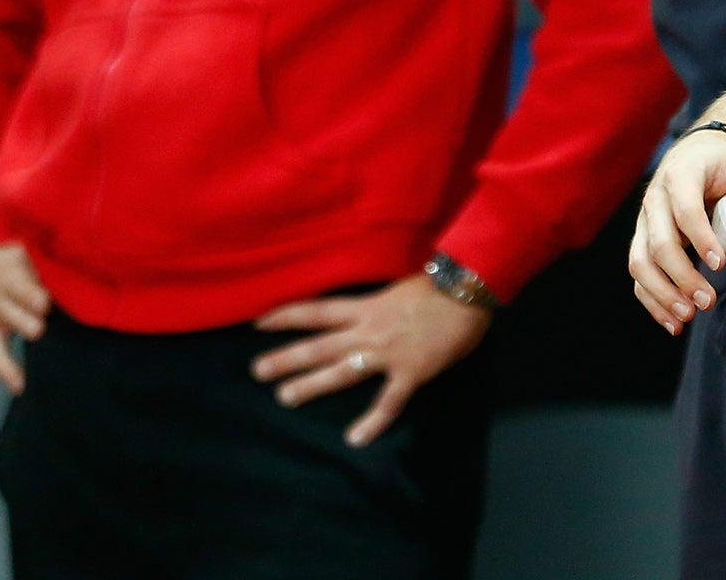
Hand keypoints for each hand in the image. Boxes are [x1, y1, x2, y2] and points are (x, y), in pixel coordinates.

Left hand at [251, 273, 491, 446]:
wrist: (468, 291)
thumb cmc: (439, 286)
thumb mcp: (399, 288)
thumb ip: (378, 304)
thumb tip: (366, 311)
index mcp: (366, 307)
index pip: (317, 311)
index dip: (286, 316)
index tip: (259, 322)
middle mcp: (369, 330)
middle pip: (319, 345)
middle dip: (287, 358)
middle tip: (257, 371)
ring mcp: (387, 354)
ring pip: (342, 372)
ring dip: (312, 385)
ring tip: (285, 397)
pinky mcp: (410, 373)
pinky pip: (388, 402)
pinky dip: (372, 422)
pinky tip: (354, 439)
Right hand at [628, 129, 725, 333]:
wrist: (692, 157)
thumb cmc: (719, 163)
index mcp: (679, 177)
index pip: (685, 210)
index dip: (700, 237)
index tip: (720, 264)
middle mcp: (654, 200)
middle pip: (659, 243)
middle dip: (681, 276)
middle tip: (707, 301)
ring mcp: (644, 223)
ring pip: (640, 262)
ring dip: (661, 293)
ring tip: (687, 317)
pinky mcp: (642, 242)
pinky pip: (639, 274)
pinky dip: (651, 300)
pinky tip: (673, 323)